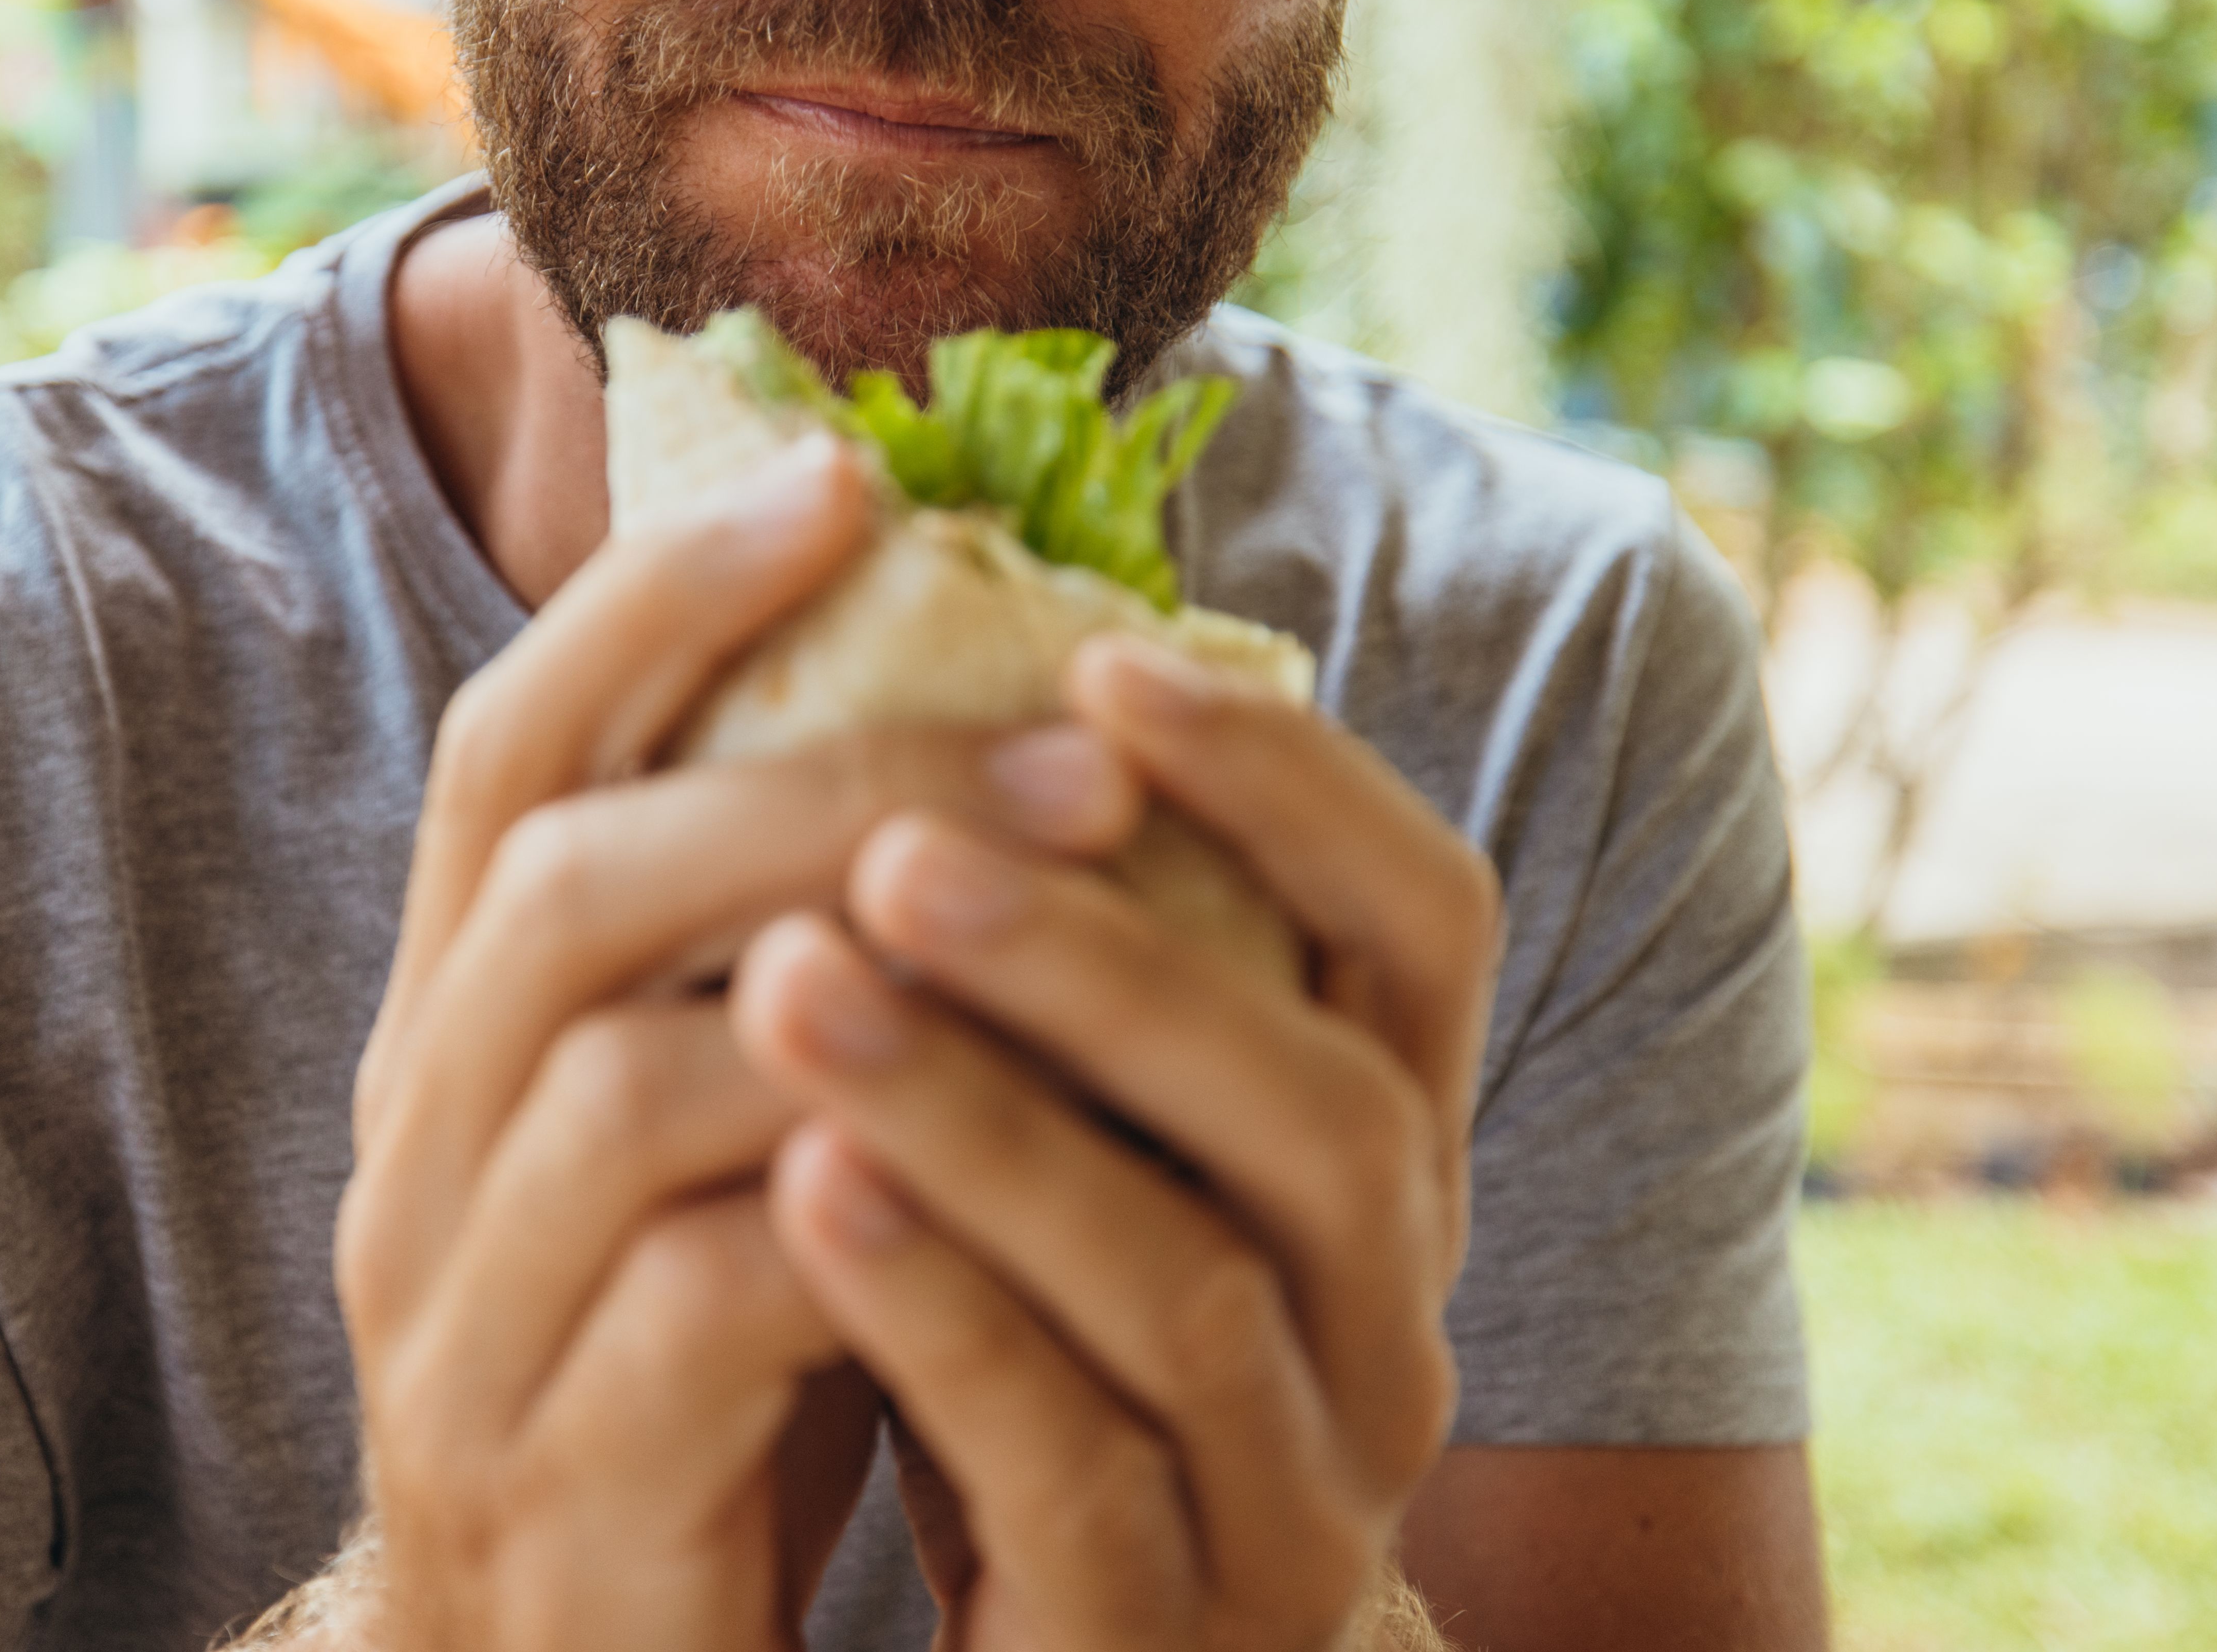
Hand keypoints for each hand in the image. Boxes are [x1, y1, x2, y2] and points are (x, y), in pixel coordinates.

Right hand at [331, 437, 1152, 1651]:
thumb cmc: (709, 1372)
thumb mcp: (730, 1129)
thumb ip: (777, 955)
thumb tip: (976, 723)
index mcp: (455, 1037)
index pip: (508, 754)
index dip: (656, 596)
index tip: (837, 476)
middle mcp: (417, 1153)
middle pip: (574, 884)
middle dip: (828, 779)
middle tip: (1074, 745)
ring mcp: (457, 1324)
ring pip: (627, 1082)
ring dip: (868, 984)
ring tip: (1078, 920)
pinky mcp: (553, 1482)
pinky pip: (705, 1306)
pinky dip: (865, 1219)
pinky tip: (1012, 1169)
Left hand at [732, 634, 1505, 1651]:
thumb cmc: (1024, 1360)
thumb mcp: (1076, 1154)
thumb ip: (1064, 986)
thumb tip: (956, 689)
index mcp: (1380, 1168)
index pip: (1424, 929)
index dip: (1294, 781)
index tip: (1103, 662)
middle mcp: (1391, 1325)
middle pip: (1326, 1107)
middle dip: (1111, 958)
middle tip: (893, 850)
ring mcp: (1304, 1500)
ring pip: (1195, 1282)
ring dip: (989, 1119)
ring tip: (792, 989)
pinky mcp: (1176, 1633)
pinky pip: (1078, 1462)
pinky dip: (940, 1310)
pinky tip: (800, 1193)